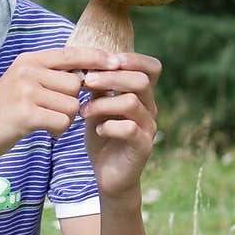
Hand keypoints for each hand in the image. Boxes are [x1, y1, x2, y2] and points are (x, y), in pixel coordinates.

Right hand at [0, 47, 116, 157]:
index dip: (96, 58)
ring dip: (66, 119)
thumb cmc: (4, 108)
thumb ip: (51, 75)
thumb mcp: (24, 82)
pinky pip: (61, 121)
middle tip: (57, 112)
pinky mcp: (26, 113)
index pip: (72, 53)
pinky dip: (58, 130)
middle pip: (76, 84)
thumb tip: (87, 73)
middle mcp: (28, 71)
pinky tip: (45, 131)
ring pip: (71, 105)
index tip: (116, 62)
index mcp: (30, 60)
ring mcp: (26, 91)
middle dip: (73, 102)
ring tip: (47, 122)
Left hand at [79, 51, 160, 200]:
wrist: (109, 175)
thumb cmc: (103, 137)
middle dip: (111, 77)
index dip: (133, 59)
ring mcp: (148, 127)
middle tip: (87, 81)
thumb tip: (86, 64)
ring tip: (83, 111)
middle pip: (140, 81)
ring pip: (132, 102)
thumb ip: (97, 88)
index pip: (151, 68)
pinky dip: (109, 126)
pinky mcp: (143, 146)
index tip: (108, 60)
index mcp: (141, 95)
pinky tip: (98, 131)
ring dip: (103, 103)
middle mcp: (150, 108)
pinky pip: (130, 129)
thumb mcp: (97, 108)